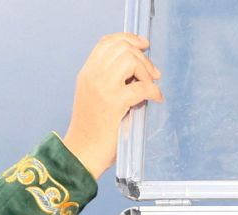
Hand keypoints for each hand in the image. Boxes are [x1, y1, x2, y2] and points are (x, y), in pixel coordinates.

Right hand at [62, 33, 162, 178]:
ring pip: (130, 60)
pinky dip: (153, 91)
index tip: (143, 44)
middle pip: (121, 48)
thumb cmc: (92, 131)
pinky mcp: (114, 103)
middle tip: (153, 74)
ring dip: (146, 72)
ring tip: (150, 86)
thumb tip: (137, 73)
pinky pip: (141, 87)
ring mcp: (102, 88)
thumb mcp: (95, 98)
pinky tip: (155, 99)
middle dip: (142, 57)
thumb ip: (110, 82)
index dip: (127, 38)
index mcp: (87, 73)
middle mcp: (92, 76)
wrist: (81, 152)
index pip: (106, 42)